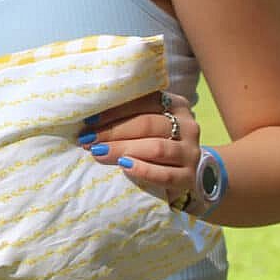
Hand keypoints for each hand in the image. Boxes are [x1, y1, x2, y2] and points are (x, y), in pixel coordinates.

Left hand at [79, 91, 199, 204]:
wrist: (186, 170)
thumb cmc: (157, 139)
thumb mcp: (148, 121)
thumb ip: (129, 115)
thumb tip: (90, 120)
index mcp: (175, 104)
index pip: (144, 101)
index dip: (115, 110)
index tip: (89, 120)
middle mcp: (188, 125)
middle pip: (147, 124)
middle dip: (113, 132)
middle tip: (88, 139)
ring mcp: (191, 152)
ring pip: (156, 148)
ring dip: (123, 150)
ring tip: (99, 153)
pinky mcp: (190, 177)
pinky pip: (166, 175)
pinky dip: (143, 170)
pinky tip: (124, 167)